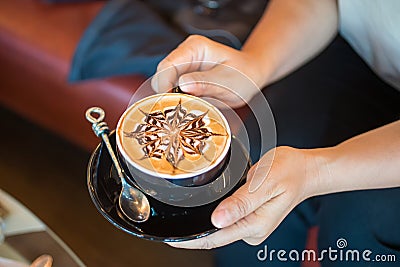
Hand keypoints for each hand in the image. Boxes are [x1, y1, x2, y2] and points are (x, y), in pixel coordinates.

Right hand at [151, 35, 264, 107]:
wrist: (250, 76)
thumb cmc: (244, 74)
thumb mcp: (228, 80)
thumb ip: (205, 82)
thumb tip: (183, 85)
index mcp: (195, 48)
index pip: (168, 65)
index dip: (164, 84)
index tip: (168, 102)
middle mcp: (185, 55)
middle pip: (162, 76)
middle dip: (166, 94)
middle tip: (176, 112)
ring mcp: (183, 68)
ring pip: (165, 86)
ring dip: (170, 100)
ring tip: (183, 112)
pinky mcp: (184, 81)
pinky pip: (173, 93)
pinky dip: (176, 103)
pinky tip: (186, 110)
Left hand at [168, 146, 321, 248]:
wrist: (305, 170)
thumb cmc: (290, 171)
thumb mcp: (265, 183)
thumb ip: (241, 203)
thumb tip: (217, 220)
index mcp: (255, 224)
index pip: (216, 238)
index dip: (191, 241)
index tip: (171, 240)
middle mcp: (252, 229)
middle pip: (215, 235)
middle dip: (193, 232)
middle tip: (171, 221)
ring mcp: (251, 225)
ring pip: (220, 227)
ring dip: (202, 223)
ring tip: (184, 213)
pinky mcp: (250, 218)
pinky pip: (227, 219)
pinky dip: (215, 215)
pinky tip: (205, 208)